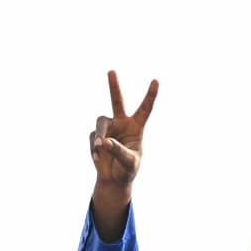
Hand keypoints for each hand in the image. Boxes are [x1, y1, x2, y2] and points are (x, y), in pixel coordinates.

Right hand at [90, 70, 158, 188]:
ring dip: (100, 134)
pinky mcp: (96, 136)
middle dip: (114, 86)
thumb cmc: (127, 170)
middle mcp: (121, 123)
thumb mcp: (129, 162)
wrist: (113, 179)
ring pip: (101, 122)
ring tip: (100, 148)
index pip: (145, 109)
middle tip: (111, 71)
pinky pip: (94, 138)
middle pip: (117, 101)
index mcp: (136, 127)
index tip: (156, 81)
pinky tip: (98, 159)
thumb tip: (104, 141)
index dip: (150, 95)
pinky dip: (95, 149)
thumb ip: (119, 151)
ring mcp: (108, 128)